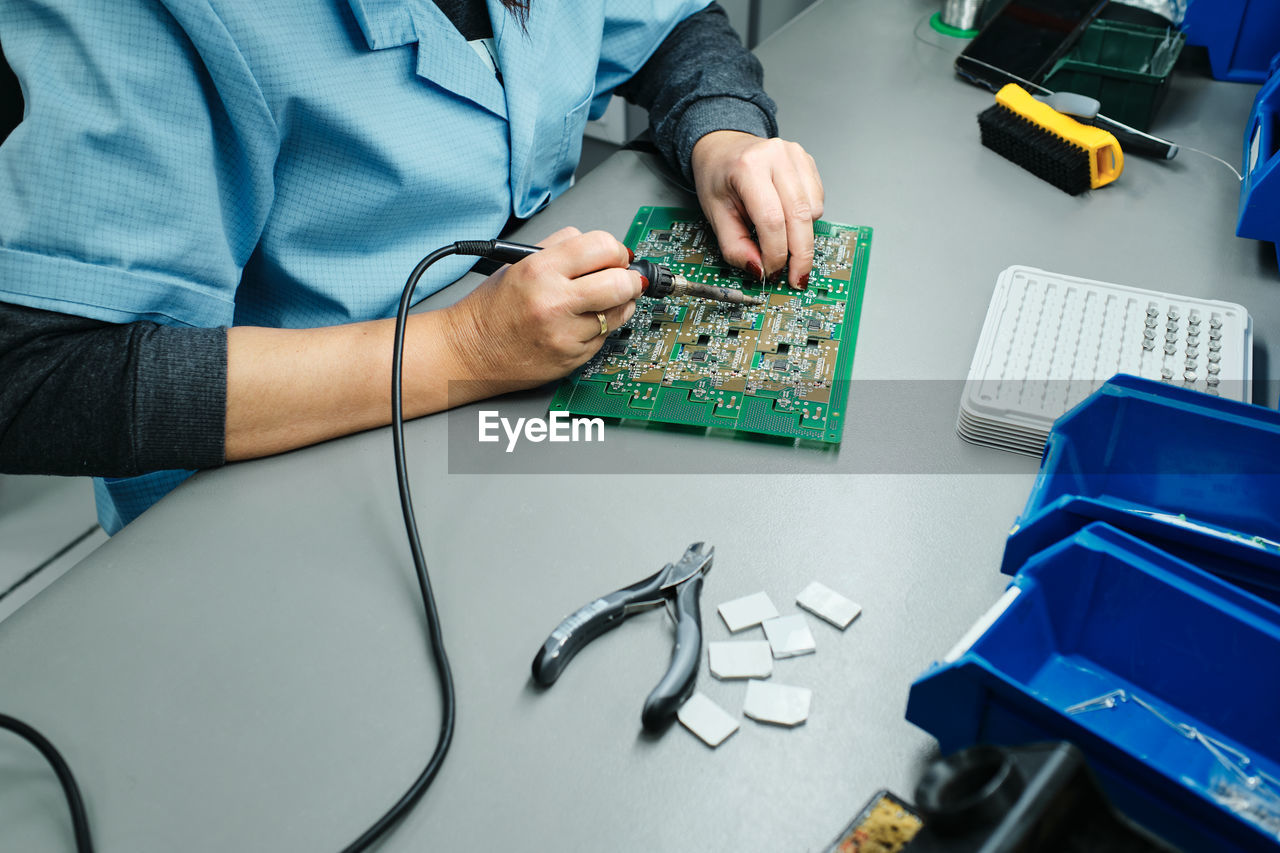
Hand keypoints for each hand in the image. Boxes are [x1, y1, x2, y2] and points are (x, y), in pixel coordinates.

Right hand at [442, 228, 641, 394]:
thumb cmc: (491, 309)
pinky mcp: (572, 358)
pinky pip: (605, 336)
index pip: (602, 247)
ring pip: (620, 312)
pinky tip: (583, 322)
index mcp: (539, 270)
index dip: (616, 249)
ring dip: (621, 303)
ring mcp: (565, 334)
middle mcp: (553, 302)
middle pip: (620, 283)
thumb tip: (603, 246)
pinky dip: (601, 327)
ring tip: (603, 300)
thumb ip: (561, 247)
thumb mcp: (518, 263)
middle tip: (625, 278)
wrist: (470, 352)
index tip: (617, 255)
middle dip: (630, 278)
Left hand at [690, 130, 823, 289]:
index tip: (772, 272)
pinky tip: (787, 217)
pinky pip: (818, 201)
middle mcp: (776, 156)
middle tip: (796, 277)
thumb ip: (735, 246)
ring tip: (781, 239)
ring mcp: (795, 156)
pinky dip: (806, 219)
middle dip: (800, 254)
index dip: (775, 253)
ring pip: (813, 211)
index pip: (771, 219)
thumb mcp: (715, 215)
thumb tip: (759, 270)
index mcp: (748, 167)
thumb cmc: (718, 178)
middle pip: (799, 216)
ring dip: (802, 236)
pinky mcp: (808, 161)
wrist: (723, 148)